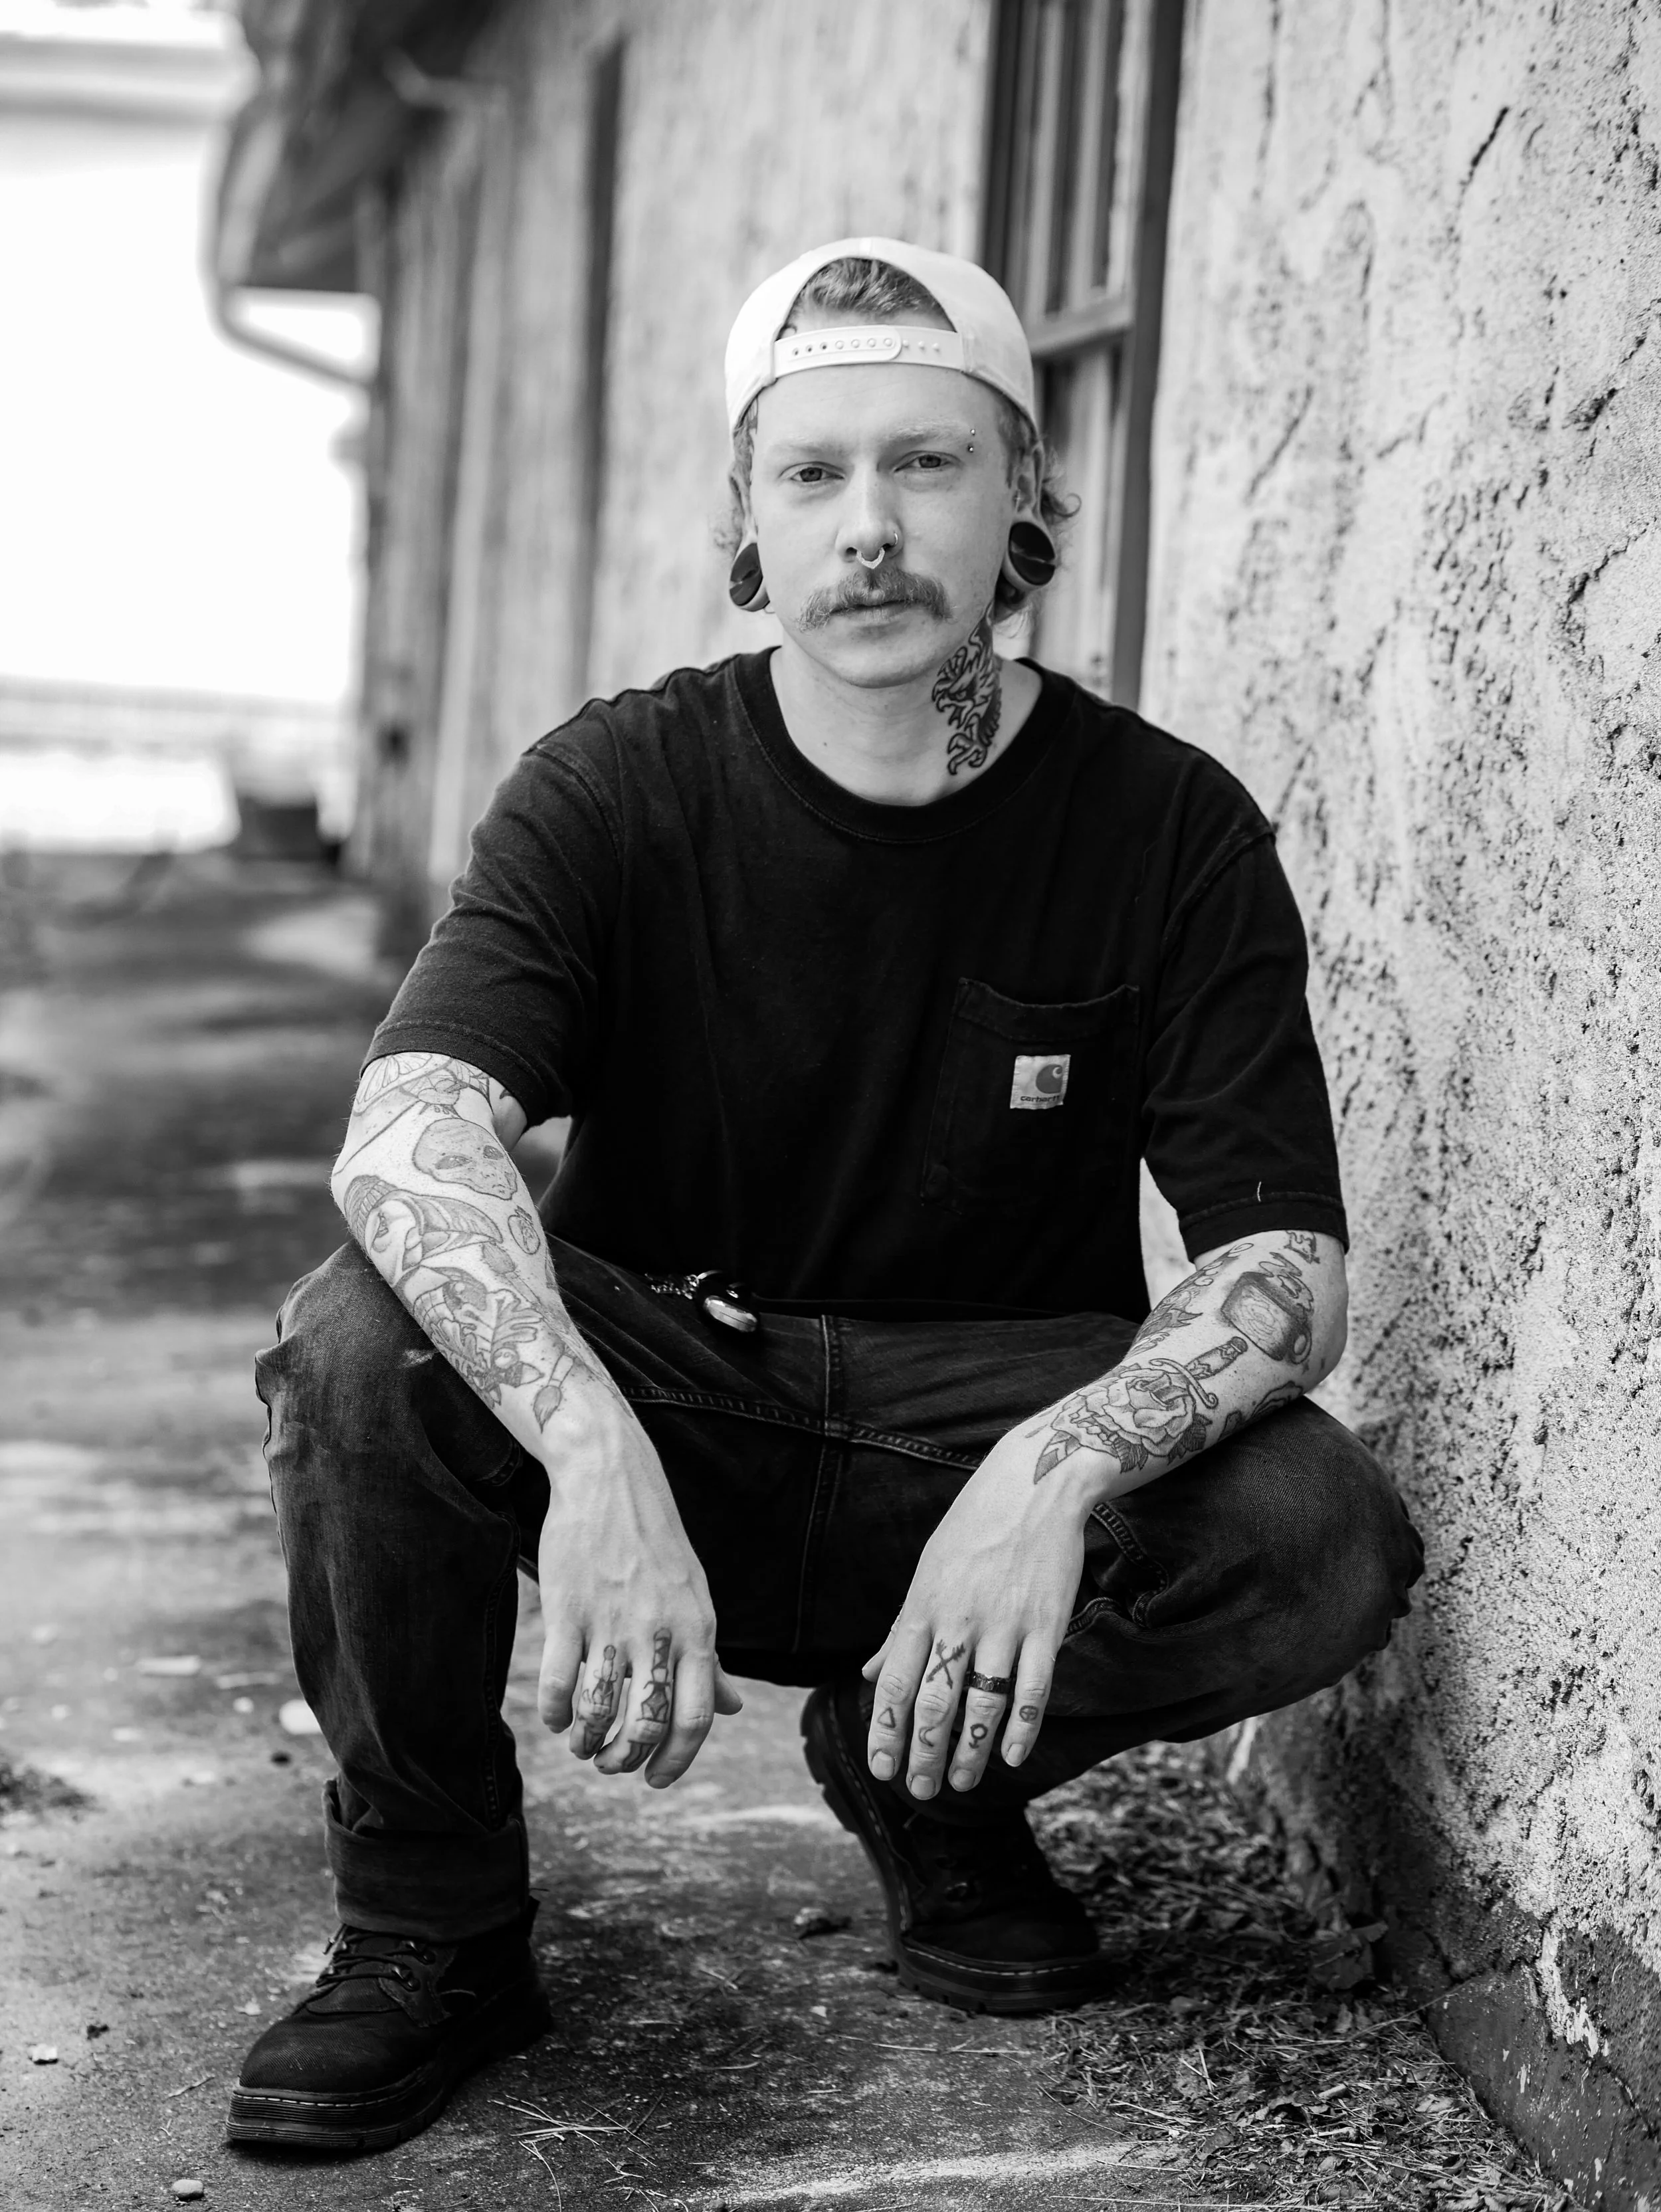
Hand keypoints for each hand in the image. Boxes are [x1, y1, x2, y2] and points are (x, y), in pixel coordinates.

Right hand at [535, 1385, 741, 1785]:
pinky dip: (556, 1714)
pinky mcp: (567, 1610)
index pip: (696, 1718)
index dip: (676, 1762)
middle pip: (646, 1725)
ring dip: (587, 1743)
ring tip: (582, 1743)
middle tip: (610, 1765)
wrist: (610, 1477)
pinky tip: (558, 1717)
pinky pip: (559, 1684)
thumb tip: (732, 1710)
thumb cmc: (656, 1545)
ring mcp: (612, 1621)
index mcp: (698, 1630)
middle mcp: (660, 1630)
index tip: (655, 1780)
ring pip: (599, 1711)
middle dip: (625, 1760)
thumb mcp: (697, 1599)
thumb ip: (711, 1659)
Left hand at [862, 1426, 1096, 1798]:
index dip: (886, 1730)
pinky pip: (1032, 1688)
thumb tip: (868, 1673)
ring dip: (969, 1752)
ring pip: (982, 1703)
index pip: (894, 1682)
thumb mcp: (927, 1574)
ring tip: (962, 1782)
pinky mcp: (1045, 1626)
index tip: (882, 1768)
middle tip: (920, 1789)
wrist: (1033, 1486)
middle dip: (924, 1754)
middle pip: (935, 1702)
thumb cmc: (973, 1532)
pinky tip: (1011, 1756)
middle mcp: (958, 1621)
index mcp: (923, 1608)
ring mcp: (1003, 1625)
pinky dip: (1021, 1727)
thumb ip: (902, 1630)